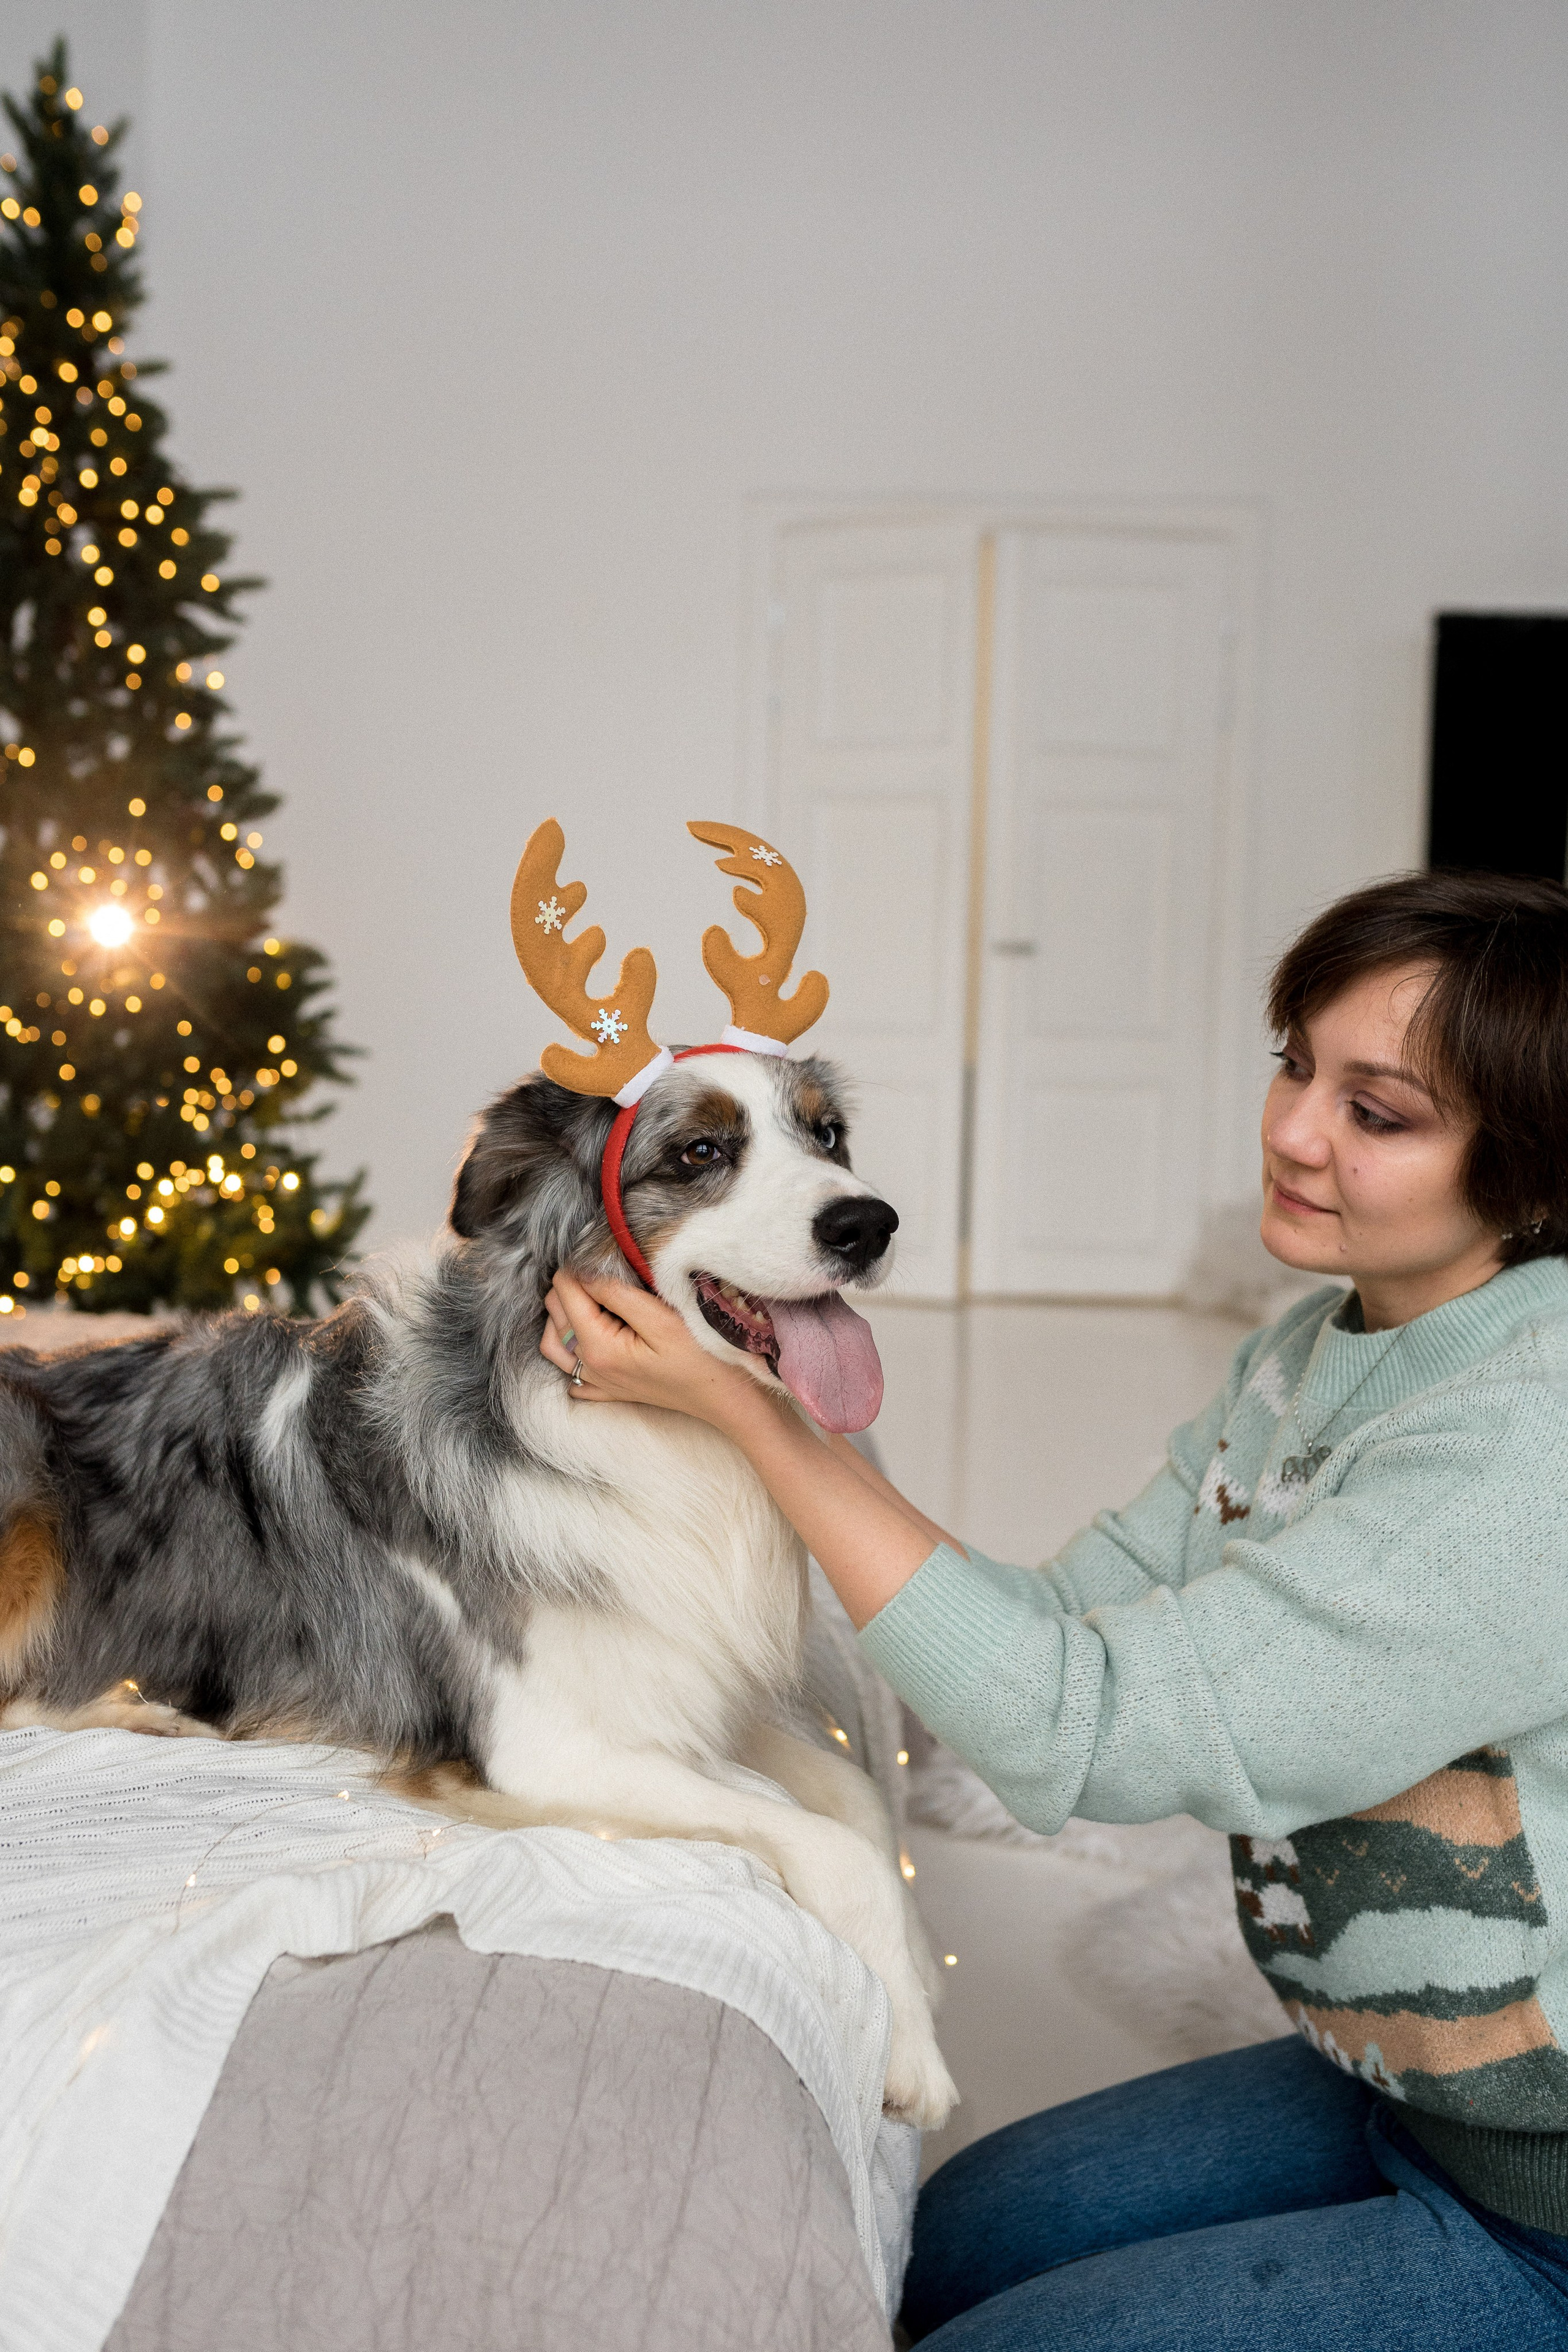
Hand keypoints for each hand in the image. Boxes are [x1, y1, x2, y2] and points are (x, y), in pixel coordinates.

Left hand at [541, 1266, 765, 1429]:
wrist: (727, 1399)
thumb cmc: (703, 1358)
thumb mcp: (661, 1319)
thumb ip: (617, 1294)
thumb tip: (584, 1271)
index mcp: (598, 1348)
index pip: (565, 1292)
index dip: (579, 1266)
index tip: (605, 1256)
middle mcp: (589, 1368)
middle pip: (555, 1313)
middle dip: (572, 1286)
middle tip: (605, 1272)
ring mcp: (597, 1382)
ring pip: (554, 1342)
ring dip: (563, 1315)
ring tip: (592, 1298)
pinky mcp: (610, 1390)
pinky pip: (571, 1372)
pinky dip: (571, 1350)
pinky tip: (591, 1337)